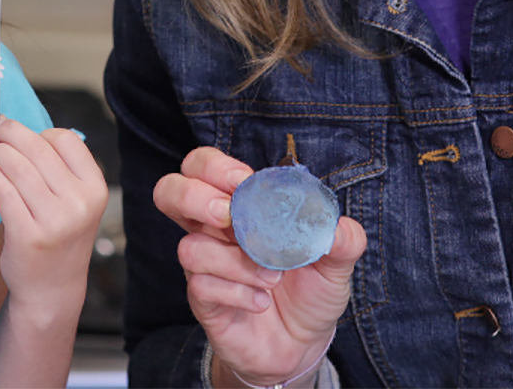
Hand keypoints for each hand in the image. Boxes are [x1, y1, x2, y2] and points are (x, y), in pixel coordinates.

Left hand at [0, 116, 108, 319]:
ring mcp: (54, 220)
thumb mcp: (76, 202)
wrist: (52, 288)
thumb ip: (59, 170)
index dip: (39, 133)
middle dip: (10, 133)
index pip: (66, 139)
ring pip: (17, 166)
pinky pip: (2, 190)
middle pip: (37, 148)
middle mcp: (79, 203)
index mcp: (95, 189)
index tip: (21, 134)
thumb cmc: (60, 237)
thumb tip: (19, 131)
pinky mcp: (27, 234)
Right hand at [154, 147, 365, 386]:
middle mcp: (213, 230)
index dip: (216, 167)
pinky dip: (238, 292)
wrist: (302, 345)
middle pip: (169, 191)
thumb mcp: (337, 262)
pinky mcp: (204, 300)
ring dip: (235, 262)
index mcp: (240, 207)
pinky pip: (202, 286)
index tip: (244, 182)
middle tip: (228, 215)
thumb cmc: (310, 292)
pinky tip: (261, 301)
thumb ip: (343, 237)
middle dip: (192, 196)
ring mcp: (204, 265)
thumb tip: (332, 223)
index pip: (204, 167)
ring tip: (272, 277)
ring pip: (190, 247)